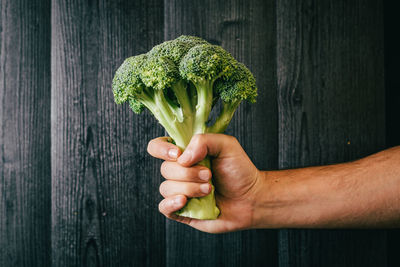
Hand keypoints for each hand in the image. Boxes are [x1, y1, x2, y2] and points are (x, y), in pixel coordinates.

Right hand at [147, 134, 261, 232]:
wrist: (251, 198)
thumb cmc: (239, 171)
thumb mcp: (226, 145)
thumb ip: (204, 141)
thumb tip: (183, 157)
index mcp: (185, 154)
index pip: (157, 146)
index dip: (162, 149)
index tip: (179, 154)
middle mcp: (179, 172)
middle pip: (165, 169)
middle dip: (188, 172)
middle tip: (209, 175)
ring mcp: (179, 191)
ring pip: (166, 188)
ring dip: (189, 188)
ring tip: (209, 189)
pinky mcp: (181, 211)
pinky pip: (163, 207)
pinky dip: (171, 203)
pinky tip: (185, 201)